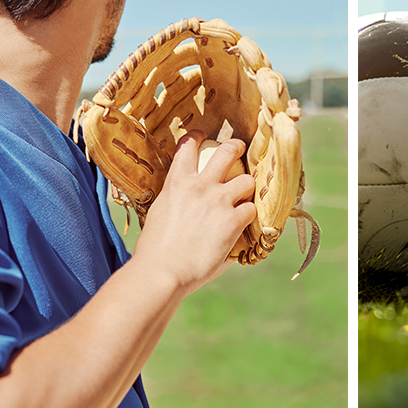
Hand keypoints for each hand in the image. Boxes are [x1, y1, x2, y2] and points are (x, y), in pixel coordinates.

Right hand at [130, 132, 259, 291]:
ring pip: (248, 180)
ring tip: (246, 197)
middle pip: (227, 151)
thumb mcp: (160, 215)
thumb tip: (187, 210)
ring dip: (249, 188)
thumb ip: (176, 204)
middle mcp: (199, 186)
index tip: (203, 136)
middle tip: (240, 150)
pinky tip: (246, 224)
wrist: (161, 271)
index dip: (198, 137)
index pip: (188, 146)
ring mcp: (218, 201)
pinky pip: (252, 210)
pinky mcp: (232, 220)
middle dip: (237, 147)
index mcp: (176, 183)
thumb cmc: (155, 251)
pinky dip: (251, 217)